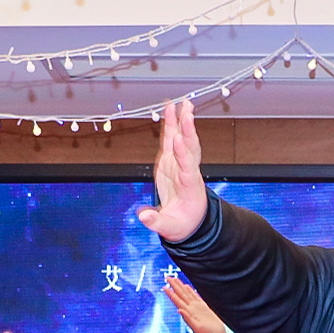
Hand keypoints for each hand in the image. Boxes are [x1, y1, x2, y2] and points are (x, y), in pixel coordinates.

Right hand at [136, 99, 208, 244]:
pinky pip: (173, 139)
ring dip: (184, 122)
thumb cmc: (182, 225)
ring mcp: (180, 164)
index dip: (183, 154)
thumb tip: (143, 215)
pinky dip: (172, 124)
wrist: (191, 220)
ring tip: (184, 103)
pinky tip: (170, 108)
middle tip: (187, 113)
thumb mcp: (169, 229)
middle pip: (191, 149)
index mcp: (190, 188)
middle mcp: (188, 172)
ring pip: (184, 140)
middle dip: (188, 131)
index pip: (187, 169)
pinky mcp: (172, 160)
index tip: (178, 139)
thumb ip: (156, 222)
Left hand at [162, 272, 226, 332]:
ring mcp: (196, 307)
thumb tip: (179, 310)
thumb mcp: (197, 328)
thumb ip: (188, 319)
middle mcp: (191, 308)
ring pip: (187, 294)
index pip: (177, 300)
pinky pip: (195, 296)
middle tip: (167, 277)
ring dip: (180, 286)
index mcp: (188, 312)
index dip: (171, 293)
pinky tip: (186, 287)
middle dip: (174, 286)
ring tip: (175, 279)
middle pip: (181, 294)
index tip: (164, 286)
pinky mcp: (203, 307)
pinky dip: (190, 291)